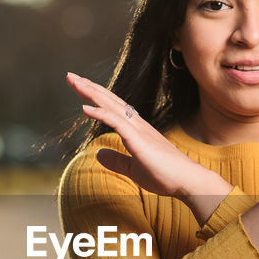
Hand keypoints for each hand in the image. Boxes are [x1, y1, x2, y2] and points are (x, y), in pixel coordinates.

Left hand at [66, 73, 231, 220]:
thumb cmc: (166, 176)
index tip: (80, 88)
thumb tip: (98, 153)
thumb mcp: (133, 169)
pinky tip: (85, 108)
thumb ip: (117, 160)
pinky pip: (116, 122)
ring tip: (74, 82)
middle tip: (70, 76)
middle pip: (110, 100)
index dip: (96, 97)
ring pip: (111, 105)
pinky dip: (100, 113)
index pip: (113, 107)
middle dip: (89, 87)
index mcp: (137, 130)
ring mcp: (139, 130)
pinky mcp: (139, 140)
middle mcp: (137, 125)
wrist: (188, 182)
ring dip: (91, 93)